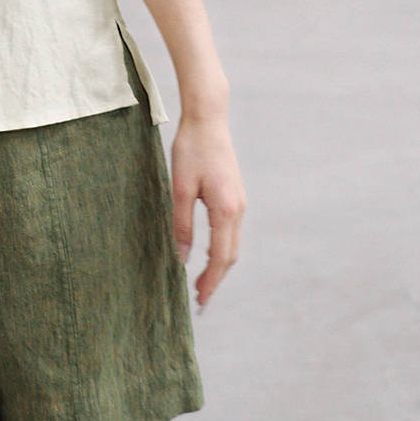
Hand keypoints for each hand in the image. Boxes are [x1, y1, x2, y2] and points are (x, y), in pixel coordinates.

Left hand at [170, 111, 246, 311]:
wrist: (208, 119)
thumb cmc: (191, 150)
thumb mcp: (179, 188)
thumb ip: (182, 223)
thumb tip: (182, 257)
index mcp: (225, 210)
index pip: (220, 257)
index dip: (211, 281)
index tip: (200, 301)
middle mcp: (238, 209)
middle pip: (231, 255)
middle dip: (216, 278)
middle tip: (200, 297)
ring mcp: (240, 201)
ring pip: (233, 243)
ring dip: (220, 264)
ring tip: (202, 280)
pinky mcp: (235, 195)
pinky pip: (232, 230)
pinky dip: (222, 247)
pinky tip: (208, 252)